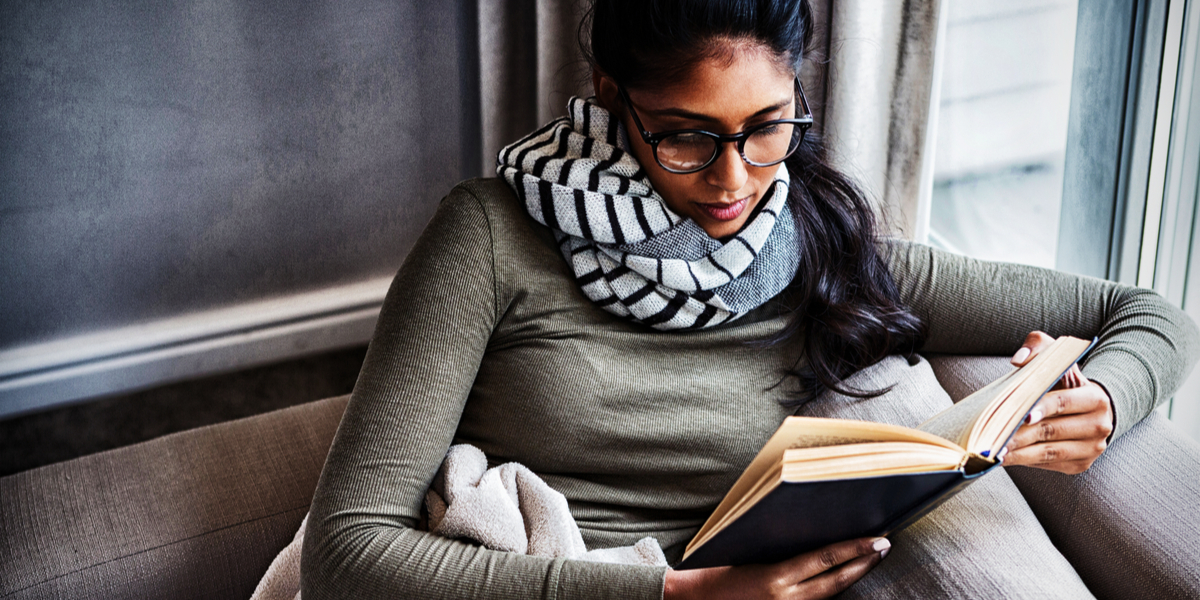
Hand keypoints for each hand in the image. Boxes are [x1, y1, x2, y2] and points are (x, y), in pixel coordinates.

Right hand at [663, 537, 889, 599]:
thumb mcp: (751, 553)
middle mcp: (785, 599)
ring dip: (853, 575)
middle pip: (836, 581)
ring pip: (830, 595)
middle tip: (885, 545)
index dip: (855, 550)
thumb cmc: (718, 571)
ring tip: (871, 558)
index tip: (879, 539)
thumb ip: (784, 549)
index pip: (826, 560)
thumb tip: (819, 534)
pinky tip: (845, 577)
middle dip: (864, 563)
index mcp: (775, 577)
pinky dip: (833, 589)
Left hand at [1002, 331, 1113, 473]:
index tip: (1020, 415)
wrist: (1088, 409)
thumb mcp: (1057, 359)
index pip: (1062, 403)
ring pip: (1048, 453)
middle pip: (1051, 431)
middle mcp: (1099, 426)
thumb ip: (1039, 347)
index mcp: (1096, 398)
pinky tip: (1006, 457)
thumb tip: (1019, 359)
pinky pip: (1048, 464)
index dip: (1040, 408)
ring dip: (1018, 453)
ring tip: (994, 452)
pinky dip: (1025, 461)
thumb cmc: (1065, 382)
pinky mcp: (1080, 465)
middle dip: (1020, 435)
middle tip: (994, 438)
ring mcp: (1092, 449)